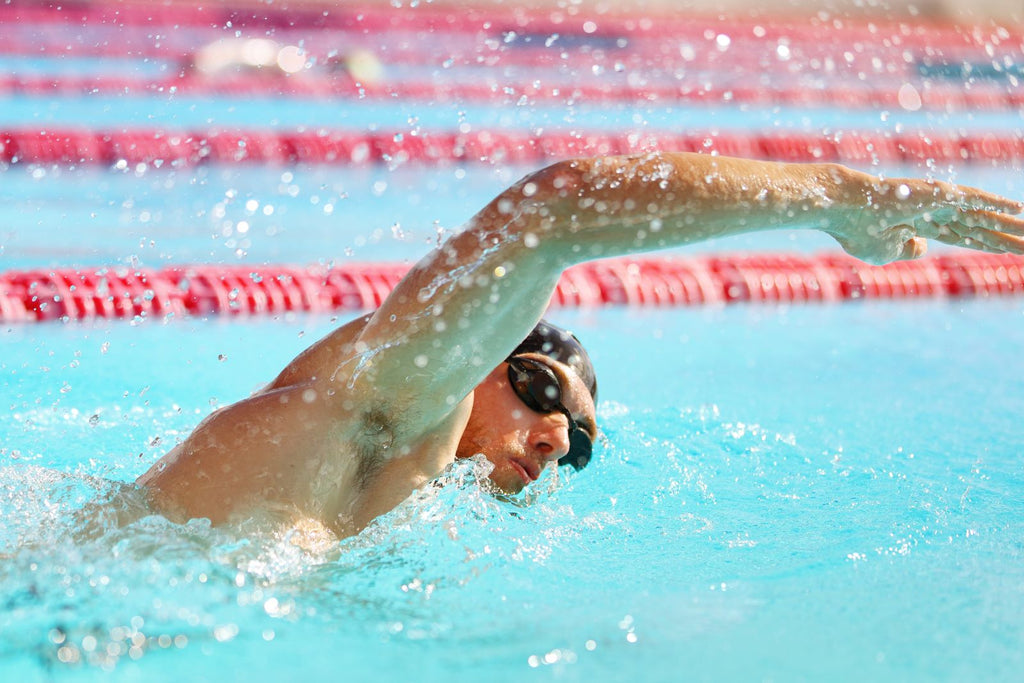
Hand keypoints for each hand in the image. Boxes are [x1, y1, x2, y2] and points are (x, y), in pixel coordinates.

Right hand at [825, 173, 1023, 264]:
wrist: (844, 209)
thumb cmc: (857, 232)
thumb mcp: (884, 254)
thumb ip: (907, 251)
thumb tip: (926, 246)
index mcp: (921, 226)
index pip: (965, 236)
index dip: (988, 243)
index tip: (1011, 250)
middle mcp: (936, 211)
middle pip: (981, 227)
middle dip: (1006, 237)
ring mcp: (940, 201)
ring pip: (984, 216)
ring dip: (1009, 225)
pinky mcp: (939, 193)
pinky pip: (975, 201)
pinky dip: (997, 205)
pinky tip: (1019, 210)